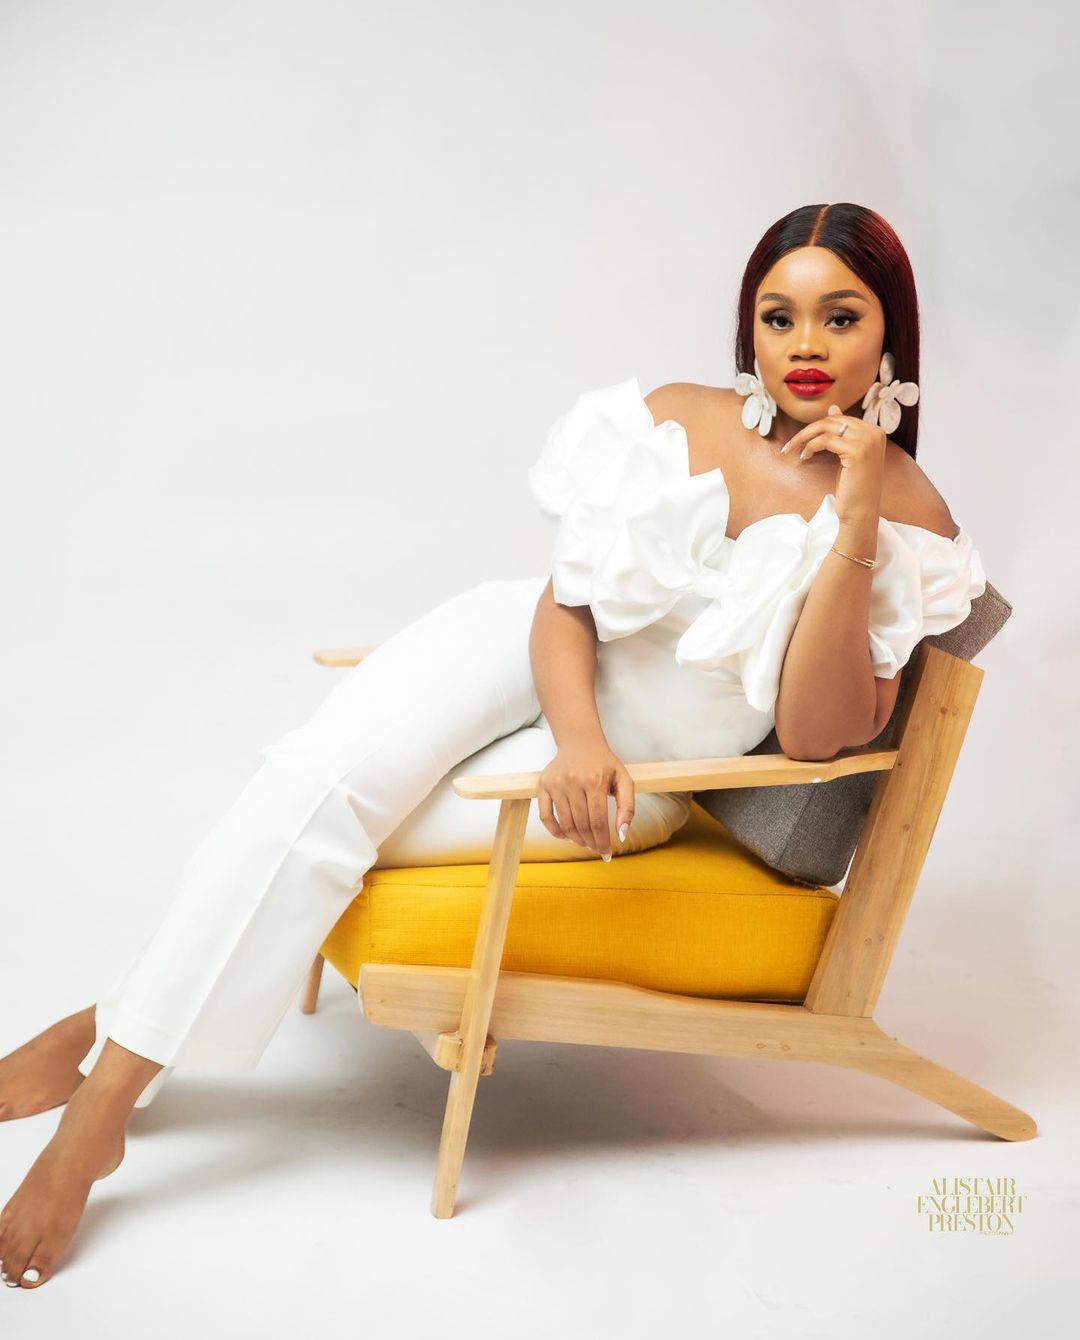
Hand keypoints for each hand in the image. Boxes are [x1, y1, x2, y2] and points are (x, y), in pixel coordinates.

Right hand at [537, 740, 634, 860]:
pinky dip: (555, 831)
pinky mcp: (543, 785)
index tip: (607, 854)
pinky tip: (566, 836)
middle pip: (582, 824)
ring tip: (585, 842)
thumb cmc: (604, 763)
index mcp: (595, 780)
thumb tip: (622, 835)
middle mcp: (573, 781)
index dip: (603, 841)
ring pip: (565, 823)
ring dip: (576, 839)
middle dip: (591, 842)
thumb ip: (627, 807)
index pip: (599, 821)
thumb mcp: (624, 780)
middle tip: (597, 848)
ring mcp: (555, 784)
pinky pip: (545, 816)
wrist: (580, 741)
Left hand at [780, 404, 886, 526]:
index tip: (802, 440)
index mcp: (876, 432)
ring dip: (805, 437)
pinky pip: (825, 440)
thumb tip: (833, 409)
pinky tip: (805, 457)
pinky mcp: (857, 452)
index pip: (841, 419)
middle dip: (808, 430)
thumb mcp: (847, 455)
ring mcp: (868, 441)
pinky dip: (810, 446)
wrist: (860, 512)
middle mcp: (875, 433)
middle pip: (833, 420)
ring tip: (794, 450)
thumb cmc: (853, 487)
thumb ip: (842, 432)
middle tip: (791, 445)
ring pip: (826, 427)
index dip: (818, 427)